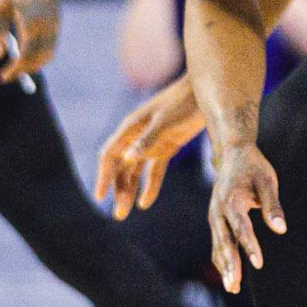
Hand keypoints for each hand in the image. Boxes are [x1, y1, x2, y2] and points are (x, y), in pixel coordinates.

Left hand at [0, 0, 59, 81]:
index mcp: (31, 20)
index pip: (26, 54)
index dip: (15, 69)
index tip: (2, 77)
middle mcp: (47, 23)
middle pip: (40, 57)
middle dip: (24, 69)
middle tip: (7, 75)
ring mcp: (55, 21)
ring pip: (49, 52)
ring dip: (35, 63)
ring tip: (17, 66)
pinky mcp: (57, 18)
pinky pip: (52, 42)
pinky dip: (41, 53)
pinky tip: (28, 52)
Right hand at [95, 76, 204, 217]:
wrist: (206, 92)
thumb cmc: (183, 101)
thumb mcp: (165, 120)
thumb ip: (147, 139)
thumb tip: (129, 159)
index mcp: (130, 127)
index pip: (109, 155)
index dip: (104, 176)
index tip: (100, 196)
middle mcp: (136, 136)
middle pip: (121, 168)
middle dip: (118, 190)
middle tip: (119, 215)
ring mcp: (151, 143)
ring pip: (135, 171)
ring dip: (130, 190)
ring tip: (127, 212)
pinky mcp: (167, 147)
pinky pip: (154, 171)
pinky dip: (150, 186)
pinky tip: (145, 202)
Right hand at [208, 142, 284, 294]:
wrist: (232, 153)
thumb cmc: (254, 167)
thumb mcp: (267, 181)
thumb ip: (273, 206)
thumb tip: (281, 229)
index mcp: (232, 200)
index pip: (241, 228)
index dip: (250, 246)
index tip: (258, 264)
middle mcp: (218, 211)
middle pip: (224, 242)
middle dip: (230, 265)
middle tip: (235, 286)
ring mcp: (214, 216)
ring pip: (218, 245)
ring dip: (224, 267)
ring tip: (233, 287)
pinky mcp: (215, 219)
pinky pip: (217, 242)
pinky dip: (221, 259)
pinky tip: (228, 274)